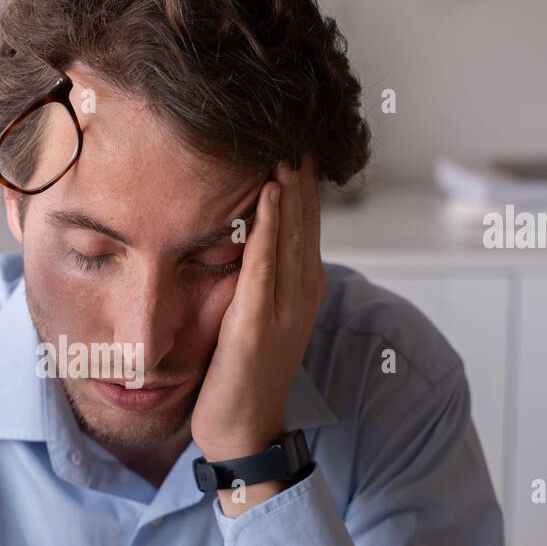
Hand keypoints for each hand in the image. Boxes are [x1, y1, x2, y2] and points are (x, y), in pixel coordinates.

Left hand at [190, 158, 324, 503]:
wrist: (242, 430)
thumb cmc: (241, 372)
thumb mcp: (254, 312)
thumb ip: (256, 272)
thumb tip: (243, 230)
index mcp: (301, 284)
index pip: (305, 216)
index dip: (302, 171)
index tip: (291, 127)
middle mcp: (302, 290)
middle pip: (305, 214)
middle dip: (299, 165)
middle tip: (291, 115)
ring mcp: (285, 308)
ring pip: (291, 232)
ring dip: (290, 182)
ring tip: (284, 136)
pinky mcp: (259, 325)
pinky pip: (266, 266)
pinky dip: (270, 227)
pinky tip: (270, 192)